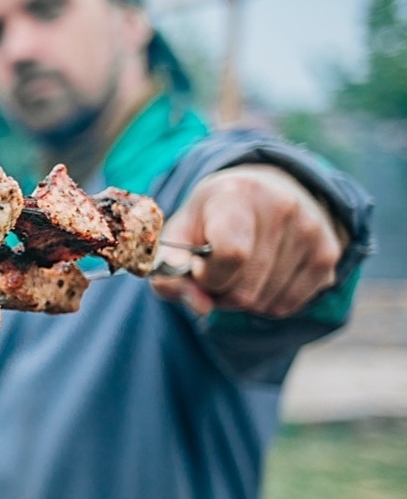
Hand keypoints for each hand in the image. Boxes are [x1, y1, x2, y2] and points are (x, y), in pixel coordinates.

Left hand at [150, 164, 344, 317]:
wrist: (261, 190)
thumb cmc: (211, 218)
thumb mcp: (180, 234)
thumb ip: (171, 271)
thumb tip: (201, 307)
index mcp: (238, 194)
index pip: (230, 255)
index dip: (208, 276)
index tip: (200, 266)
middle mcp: (282, 206)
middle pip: (245, 289)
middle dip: (221, 293)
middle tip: (216, 273)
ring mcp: (311, 229)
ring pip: (266, 302)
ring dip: (244, 299)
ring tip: (239, 271)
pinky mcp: (328, 253)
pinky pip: (289, 305)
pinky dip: (267, 302)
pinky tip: (262, 275)